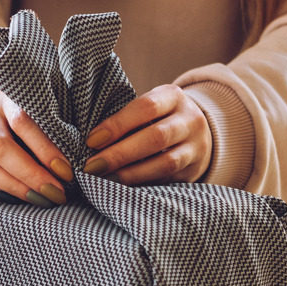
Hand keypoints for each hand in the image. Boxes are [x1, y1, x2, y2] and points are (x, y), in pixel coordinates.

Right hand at [0, 89, 73, 206]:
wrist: (7, 108)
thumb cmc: (41, 110)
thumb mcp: (53, 106)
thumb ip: (62, 125)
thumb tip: (83, 158)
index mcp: (8, 96)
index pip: (23, 121)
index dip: (45, 150)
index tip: (67, 172)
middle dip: (30, 175)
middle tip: (56, 193)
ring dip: (14, 187)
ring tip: (40, 199)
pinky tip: (16, 200)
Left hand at [82, 84, 211, 184]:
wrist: (196, 133)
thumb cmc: (157, 118)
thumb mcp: (148, 108)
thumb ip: (126, 119)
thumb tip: (90, 142)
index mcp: (173, 96)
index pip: (145, 108)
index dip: (117, 125)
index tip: (91, 141)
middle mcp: (190, 119)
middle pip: (156, 137)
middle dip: (121, 154)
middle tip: (92, 166)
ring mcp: (196, 146)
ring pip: (166, 163)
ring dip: (132, 174)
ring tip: (105, 180)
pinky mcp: (194, 170)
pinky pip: (168, 179)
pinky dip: (144, 184)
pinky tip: (123, 188)